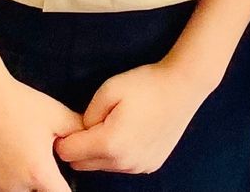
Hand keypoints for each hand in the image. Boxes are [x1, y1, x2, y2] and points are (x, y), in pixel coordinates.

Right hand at [0, 73, 80, 191]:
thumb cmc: (19, 104)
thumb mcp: (57, 115)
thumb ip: (79, 132)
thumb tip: (93, 141)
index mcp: (38, 172)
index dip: (65, 189)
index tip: (63, 181)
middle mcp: (14, 186)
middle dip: (39, 186)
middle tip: (37, 164)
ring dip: (17, 187)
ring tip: (17, 164)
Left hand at [54, 60, 209, 177]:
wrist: (184, 85)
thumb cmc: (146, 84)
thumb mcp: (108, 89)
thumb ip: (86, 116)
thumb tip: (79, 133)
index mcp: (109, 143)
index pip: (67, 153)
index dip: (65, 137)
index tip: (74, 123)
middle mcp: (123, 162)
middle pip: (82, 164)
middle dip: (81, 147)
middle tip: (96, 122)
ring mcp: (138, 167)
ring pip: (103, 166)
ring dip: (101, 151)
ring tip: (117, 124)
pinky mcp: (150, 165)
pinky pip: (122, 165)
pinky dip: (120, 153)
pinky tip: (133, 132)